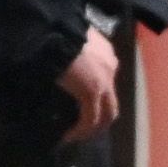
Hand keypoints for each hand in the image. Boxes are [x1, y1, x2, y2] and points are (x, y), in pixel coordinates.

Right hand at [51, 22, 120, 143]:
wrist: (55, 30)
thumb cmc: (58, 31)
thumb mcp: (70, 38)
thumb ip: (73, 51)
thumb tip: (62, 62)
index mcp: (106, 52)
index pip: (107, 78)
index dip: (98, 95)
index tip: (81, 105)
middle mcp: (110, 66)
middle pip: (111, 100)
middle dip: (100, 117)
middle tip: (83, 127)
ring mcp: (104, 81)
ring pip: (107, 113)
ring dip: (94, 128)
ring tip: (78, 136)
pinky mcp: (92, 92)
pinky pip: (90, 119)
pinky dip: (81, 130)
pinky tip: (69, 136)